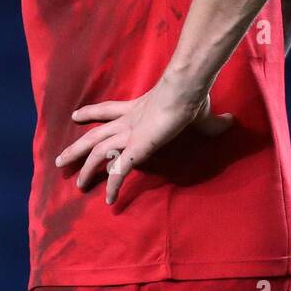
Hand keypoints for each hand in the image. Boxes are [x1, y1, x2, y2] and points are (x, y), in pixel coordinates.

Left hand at [54, 76, 234, 204]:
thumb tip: (230, 121)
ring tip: (73, 181)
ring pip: (96, 152)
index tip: (76, 116)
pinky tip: (108, 200)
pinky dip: (114, 186)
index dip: (91, 113)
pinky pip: (120, 171)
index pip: (108, 111)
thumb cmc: (191, 96)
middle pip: (93, 134)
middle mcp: (127, 122)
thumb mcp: (202, 113)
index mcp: (137, 109)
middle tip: (60, 159)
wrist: (186, 89)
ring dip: (84, 166)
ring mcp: (129, 135)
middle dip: (76, 147)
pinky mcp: (136, 148)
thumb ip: (211, 122)